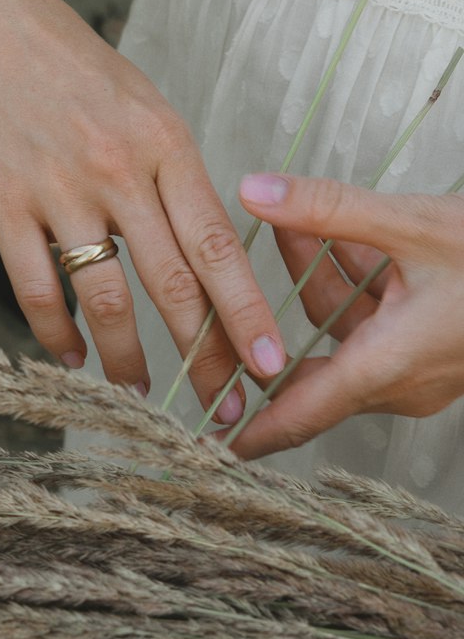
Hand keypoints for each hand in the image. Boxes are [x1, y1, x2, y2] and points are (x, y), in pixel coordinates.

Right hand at [0, 0, 283, 417]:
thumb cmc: (66, 60)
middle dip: (203, 354)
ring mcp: (57, 188)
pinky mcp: (2, 202)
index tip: (270, 363)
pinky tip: (68, 355)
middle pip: (172, 282)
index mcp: (162, 140)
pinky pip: (36, 287)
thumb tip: (198, 245)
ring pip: (105, 297)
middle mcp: (117, 169)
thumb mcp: (139, 100)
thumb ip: (169, 169)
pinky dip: (55, 333)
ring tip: (139, 391)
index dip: (246, 311)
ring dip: (126, 357)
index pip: (217, 243)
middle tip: (220, 405)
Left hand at [228, 172, 463, 457]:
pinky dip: (352, 283)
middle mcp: (401, 380)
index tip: (207, 446)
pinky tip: (343, 235)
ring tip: (297, 222)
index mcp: (389, 365)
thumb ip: (327, 209)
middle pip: (313, 358)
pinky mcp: (432, 348)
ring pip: (342, 331)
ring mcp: (419, 368)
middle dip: (275, 310)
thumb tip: (253, 191)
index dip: (252, 431)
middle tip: (230, 275)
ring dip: (317, 279)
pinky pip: (372, 324)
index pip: (301, 415)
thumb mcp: (410, 224)